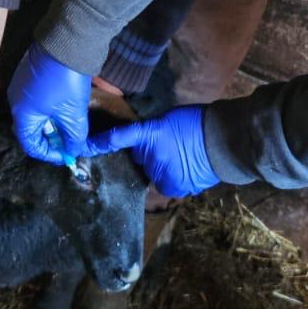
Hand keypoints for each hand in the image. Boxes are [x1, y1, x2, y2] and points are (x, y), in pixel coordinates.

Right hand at [6, 44, 91, 161]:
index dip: (50, 153)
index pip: (31, 144)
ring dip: (54, 121)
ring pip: (37, 113)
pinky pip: (39, 99)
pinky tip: (67, 105)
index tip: (67, 154)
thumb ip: (73, 136)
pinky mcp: (31, 73)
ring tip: (72, 123)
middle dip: (53, 137)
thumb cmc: (65, 79)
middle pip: (33, 129)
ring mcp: (22, 85)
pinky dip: (52, 107)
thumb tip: (74, 149)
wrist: (67, 40)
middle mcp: (17, 100)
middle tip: (71, 139)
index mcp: (22, 113)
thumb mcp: (73, 113)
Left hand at [85, 106, 218, 198]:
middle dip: (148, 156)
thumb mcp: (169, 120)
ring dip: (163, 168)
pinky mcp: (175, 188)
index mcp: (148, 136)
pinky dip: (176, 177)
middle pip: (139, 160)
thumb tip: (144, 144)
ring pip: (154, 174)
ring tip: (184, 156)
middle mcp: (151, 159)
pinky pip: (168, 184)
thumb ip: (151, 133)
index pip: (118, 139)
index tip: (81, 150)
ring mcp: (162, 176)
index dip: (99, 145)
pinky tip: (190, 167)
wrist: (226, 140)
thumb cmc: (199, 122)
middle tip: (169, 146)